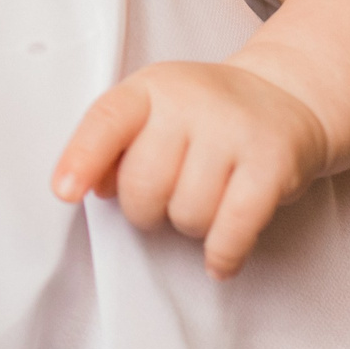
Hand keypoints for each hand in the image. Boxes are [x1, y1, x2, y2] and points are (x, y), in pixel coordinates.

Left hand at [51, 60, 330, 278]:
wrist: (285, 97)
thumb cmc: (205, 116)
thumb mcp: (154, 111)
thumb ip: (116, 143)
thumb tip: (90, 187)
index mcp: (151, 88)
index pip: (107, 120)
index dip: (81, 159)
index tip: (64, 192)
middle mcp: (192, 102)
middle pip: (143, 185)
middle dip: (146, 210)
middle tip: (165, 199)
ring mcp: (235, 131)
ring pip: (187, 213)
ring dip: (190, 226)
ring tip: (205, 202)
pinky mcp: (273, 163)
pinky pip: (233, 228)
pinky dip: (222, 254)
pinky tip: (219, 261)